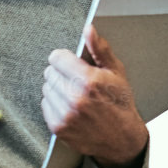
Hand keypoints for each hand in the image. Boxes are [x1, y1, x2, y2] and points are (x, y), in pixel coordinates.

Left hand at [43, 27, 148, 167]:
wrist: (121, 138)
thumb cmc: (120, 102)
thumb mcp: (116, 71)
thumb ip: (100, 48)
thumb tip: (88, 29)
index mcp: (89, 80)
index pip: (57, 57)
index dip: (65, 58)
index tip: (71, 62)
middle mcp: (74, 98)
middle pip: (50, 72)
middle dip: (62, 73)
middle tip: (77, 80)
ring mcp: (65, 114)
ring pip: (46, 88)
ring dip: (57, 88)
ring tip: (74, 94)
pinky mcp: (58, 127)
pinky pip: (45, 105)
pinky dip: (55, 104)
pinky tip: (70, 106)